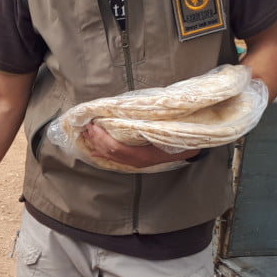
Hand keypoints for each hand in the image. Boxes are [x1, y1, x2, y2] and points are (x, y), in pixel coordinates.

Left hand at [81, 123, 197, 167]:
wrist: (191, 147)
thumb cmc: (178, 135)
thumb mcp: (164, 128)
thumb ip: (144, 123)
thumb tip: (123, 112)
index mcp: (143, 155)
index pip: (115, 148)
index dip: (101, 137)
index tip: (93, 124)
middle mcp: (138, 161)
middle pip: (110, 152)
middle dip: (95, 140)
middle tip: (85, 126)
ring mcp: (137, 163)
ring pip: (111, 156)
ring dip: (97, 145)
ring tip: (87, 134)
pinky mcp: (136, 161)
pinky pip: (116, 158)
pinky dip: (103, 152)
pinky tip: (95, 148)